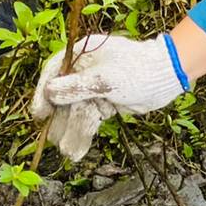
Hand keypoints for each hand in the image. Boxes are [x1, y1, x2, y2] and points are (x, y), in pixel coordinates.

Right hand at [30, 34, 186, 159]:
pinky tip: (76, 150)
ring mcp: (94, 86)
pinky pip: (88, 118)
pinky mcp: (104, 101)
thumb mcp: (106, 79)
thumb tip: (49, 91)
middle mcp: (85, 69)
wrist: (166, 77)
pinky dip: (83, 133)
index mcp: (82, 53)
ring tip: (68, 152)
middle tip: (52, 140)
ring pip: (76, 110)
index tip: (39, 115)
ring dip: (71, 131)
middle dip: (59, 119)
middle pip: (63, 95)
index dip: (43, 94)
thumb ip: (77, 87)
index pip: (54, 72)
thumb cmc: (138, 70)